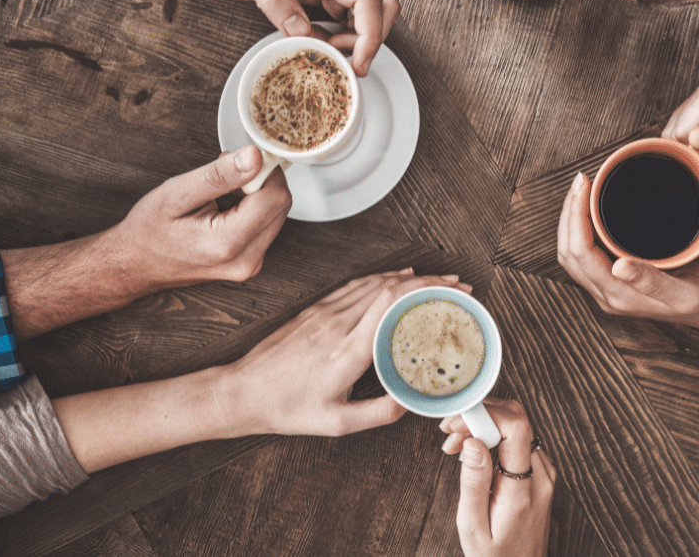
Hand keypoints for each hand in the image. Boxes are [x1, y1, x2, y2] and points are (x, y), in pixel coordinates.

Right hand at [111, 146, 291, 292]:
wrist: (135, 264)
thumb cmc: (149, 231)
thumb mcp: (177, 193)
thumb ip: (219, 175)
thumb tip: (256, 156)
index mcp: (228, 244)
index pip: (275, 197)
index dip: (264, 171)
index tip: (239, 161)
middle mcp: (247, 260)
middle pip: (280, 206)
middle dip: (259, 182)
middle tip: (225, 178)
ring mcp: (251, 265)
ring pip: (276, 215)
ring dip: (256, 196)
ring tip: (220, 196)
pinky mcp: (251, 262)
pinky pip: (267, 226)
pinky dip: (252, 210)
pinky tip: (225, 210)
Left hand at [206, 0, 399, 75]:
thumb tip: (302, 29)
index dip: (370, 35)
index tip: (357, 64)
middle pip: (385, 5)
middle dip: (372, 40)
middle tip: (341, 60)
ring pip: (377, 13)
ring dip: (362, 40)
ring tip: (328, 49)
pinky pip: (359, 17)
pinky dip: (350, 37)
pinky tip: (325, 42)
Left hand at [220, 271, 472, 436]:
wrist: (242, 392)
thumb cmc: (286, 408)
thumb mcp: (337, 423)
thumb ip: (378, 412)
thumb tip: (410, 400)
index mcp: (347, 350)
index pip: (390, 303)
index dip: (425, 291)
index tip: (450, 291)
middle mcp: (337, 324)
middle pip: (390, 287)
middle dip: (428, 281)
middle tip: (457, 284)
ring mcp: (324, 313)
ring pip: (373, 282)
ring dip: (408, 277)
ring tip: (435, 279)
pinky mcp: (314, 309)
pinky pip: (355, 286)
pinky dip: (381, 278)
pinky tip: (396, 279)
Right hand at [440, 398, 554, 556]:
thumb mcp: (473, 526)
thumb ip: (473, 482)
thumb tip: (472, 441)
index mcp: (524, 490)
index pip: (516, 428)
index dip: (484, 414)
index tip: (457, 423)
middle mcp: (541, 475)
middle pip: (516, 419)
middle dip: (479, 416)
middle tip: (450, 434)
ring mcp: (545, 472)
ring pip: (516, 426)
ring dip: (484, 425)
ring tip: (456, 446)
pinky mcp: (541, 472)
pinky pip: (518, 439)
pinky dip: (494, 436)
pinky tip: (474, 452)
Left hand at [557, 172, 698, 330]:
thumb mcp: (685, 291)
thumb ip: (652, 281)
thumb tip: (618, 267)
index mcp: (619, 296)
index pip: (579, 252)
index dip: (575, 215)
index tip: (584, 184)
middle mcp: (608, 295)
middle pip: (568, 252)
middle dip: (569, 213)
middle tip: (581, 180)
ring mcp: (610, 290)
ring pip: (573, 254)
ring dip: (572, 221)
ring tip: (582, 190)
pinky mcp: (616, 281)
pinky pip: (586, 254)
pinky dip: (582, 229)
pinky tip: (592, 211)